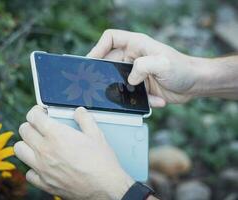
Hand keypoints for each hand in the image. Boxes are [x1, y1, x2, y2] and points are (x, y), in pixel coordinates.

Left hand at [14, 105, 133, 199]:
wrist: (105, 188)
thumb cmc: (101, 162)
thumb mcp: (96, 134)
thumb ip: (85, 119)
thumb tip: (79, 112)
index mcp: (57, 135)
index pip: (33, 117)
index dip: (36, 111)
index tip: (40, 113)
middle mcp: (45, 150)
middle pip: (24, 130)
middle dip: (31, 125)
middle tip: (40, 127)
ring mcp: (42, 168)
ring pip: (19, 149)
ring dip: (26, 143)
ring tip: (37, 144)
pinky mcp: (44, 183)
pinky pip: (28, 172)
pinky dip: (33, 167)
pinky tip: (43, 165)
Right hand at [87, 29, 202, 106]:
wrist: (196, 84)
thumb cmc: (183, 69)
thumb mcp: (163, 63)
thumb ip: (142, 67)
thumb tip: (129, 80)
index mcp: (136, 45)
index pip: (110, 39)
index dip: (98, 48)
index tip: (91, 61)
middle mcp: (134, 57)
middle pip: (108, 62)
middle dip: (105, 74)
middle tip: (101, 84)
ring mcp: (136, 72)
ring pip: (117, 80)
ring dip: (123, 91)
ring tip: (135, 95)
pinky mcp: (140, 85)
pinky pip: (130, 93)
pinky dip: (140, 99)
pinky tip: (156, 100)